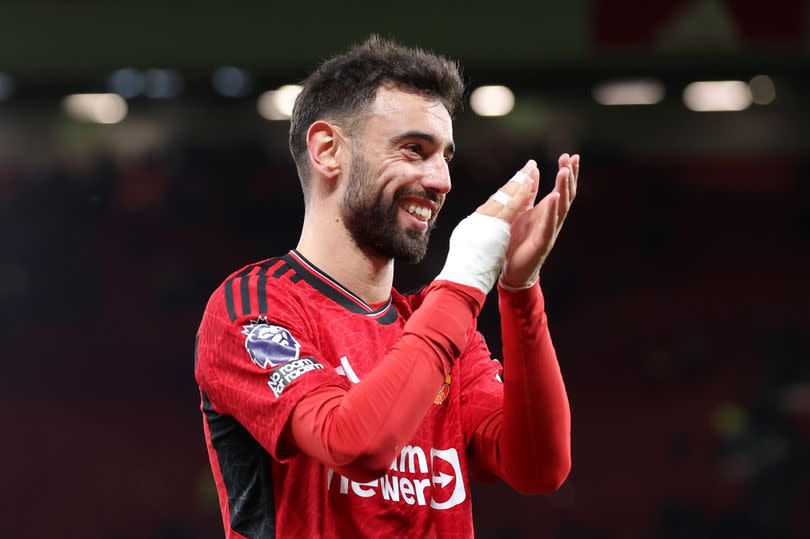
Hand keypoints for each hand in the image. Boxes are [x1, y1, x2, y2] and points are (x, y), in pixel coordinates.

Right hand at [435, 161, 538, 293]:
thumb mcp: (471, 240)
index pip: (495, 201)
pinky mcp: (496, 225)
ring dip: (519, 182)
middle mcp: (481, 217)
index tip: (519, 178)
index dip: (508, 188)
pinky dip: (520, 193)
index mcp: (477, 221)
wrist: (462, 274)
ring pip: (506, 196)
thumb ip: (478, 230)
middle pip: (501, 194)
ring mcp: (487, 219)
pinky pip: (510, 206)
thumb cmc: (465, 263)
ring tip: (530, 170)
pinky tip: (529, 183)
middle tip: (529, 166)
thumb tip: (481, 223)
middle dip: (516, 180)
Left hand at [500, 154, 578, 287]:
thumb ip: (529, 193)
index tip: (570, 155)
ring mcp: (549, 232)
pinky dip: (552, 211)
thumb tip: (534, 170)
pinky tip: (554, 198)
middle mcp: (552, 220)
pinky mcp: (542, 243)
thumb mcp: (523, 211)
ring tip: (564, 172)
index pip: (561, 189)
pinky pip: (549, 225)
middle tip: (570, 159)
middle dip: (568, 176)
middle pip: (565, 195)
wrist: (513, 271)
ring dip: (563, 189)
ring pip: (561, 208)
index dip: (567, 173)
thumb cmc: (518, 242)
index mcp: (547, 212)